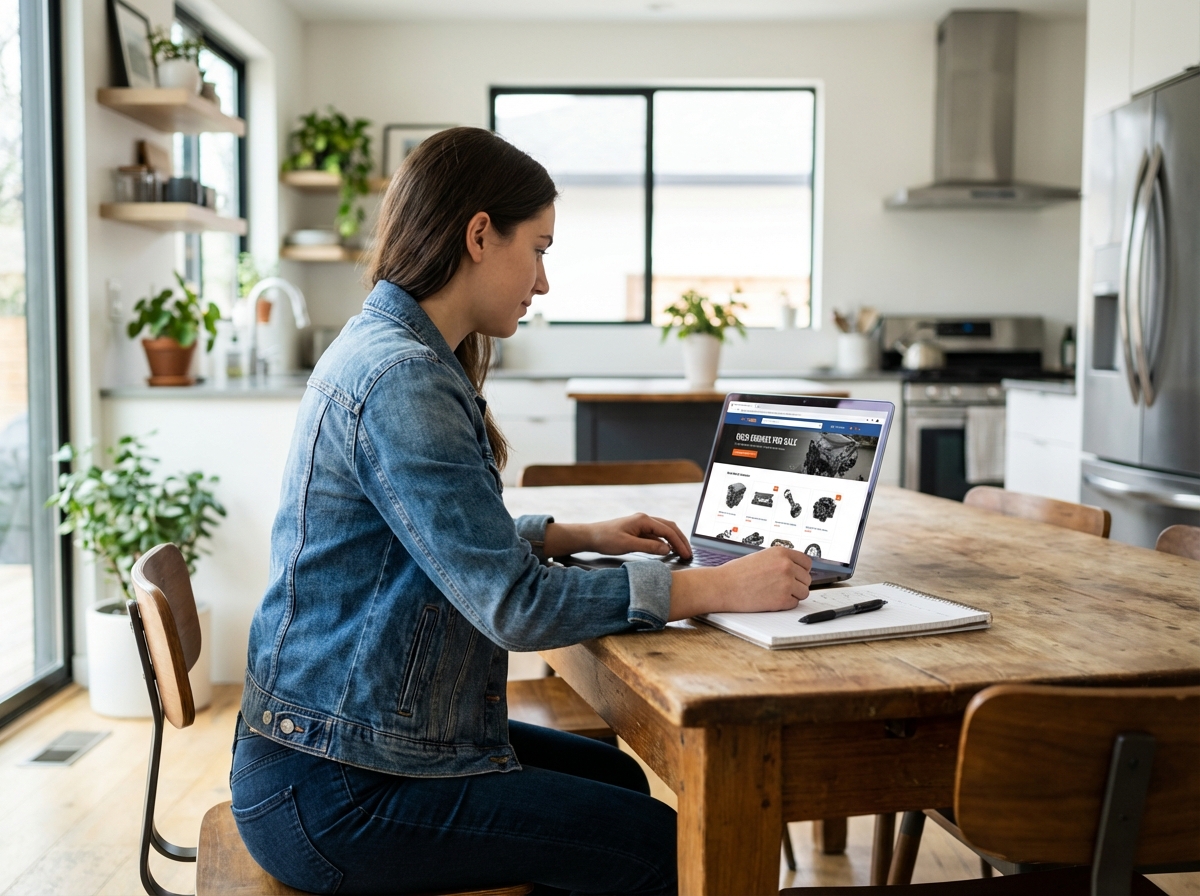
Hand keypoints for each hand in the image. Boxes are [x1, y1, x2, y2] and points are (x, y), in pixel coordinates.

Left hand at [542, 514, 691, 559]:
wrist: (590, 536)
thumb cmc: (606, 539)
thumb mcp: (628, 545)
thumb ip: (648, 547)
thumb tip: (667, 549)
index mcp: (643, 520)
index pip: (668, 531)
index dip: (679, 543)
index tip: (686, 554)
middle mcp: (644, 519)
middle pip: (669, 527)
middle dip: (681, 540)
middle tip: (688, 554)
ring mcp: (641, 524)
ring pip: (664, 530)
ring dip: (674, 540)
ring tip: (682, 552)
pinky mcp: (638, 530)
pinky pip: (656, 534)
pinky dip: (665, 541)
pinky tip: (667, 550)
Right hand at [668, 546, 811, 620]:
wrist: (724, 586)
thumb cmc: (737, 573)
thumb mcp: (762, 556)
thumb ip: (780, 560)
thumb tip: (796, 568)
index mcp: (781, 553)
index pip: (807, 562)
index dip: (801, 570)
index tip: (797, 574)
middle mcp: (786, 566)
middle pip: (807, 578)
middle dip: (797, 583)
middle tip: (781, 586)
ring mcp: (786, 583)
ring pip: (804, 592)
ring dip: (793, 594)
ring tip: (776, 593)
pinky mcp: (782, 599)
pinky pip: (794, 604)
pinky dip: (785, 604)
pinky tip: (771, 599)